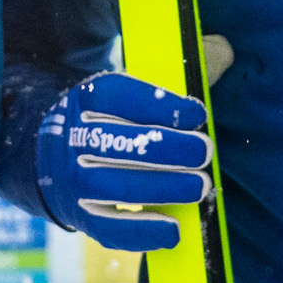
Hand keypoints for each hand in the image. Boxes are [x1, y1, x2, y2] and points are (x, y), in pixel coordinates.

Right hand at [32, 69, 209, 251]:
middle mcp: (72, 137)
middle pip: (116, 142)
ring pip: (112, 185)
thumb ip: (179, 72)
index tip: (197, 114)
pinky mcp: (79, 214)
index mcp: (86, 98)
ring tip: (200, 186)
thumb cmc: (114, 119)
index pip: (116, 96)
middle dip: (166, 149)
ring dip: (161, 187)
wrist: (57, 157)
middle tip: (204, 152)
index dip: (159, 105)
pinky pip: (107, 228)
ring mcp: (72, 179)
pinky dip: (141, 231)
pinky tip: (173, 229)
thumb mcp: (135, 90)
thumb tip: (225, 50)